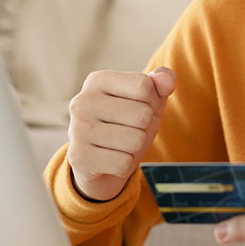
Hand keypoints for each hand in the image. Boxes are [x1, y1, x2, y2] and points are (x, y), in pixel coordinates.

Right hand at [67, 67, 174, 200]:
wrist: (102, 162)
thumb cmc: (128, 122)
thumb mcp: (148, 99)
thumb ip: (162, 81)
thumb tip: (167, 82)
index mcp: (97, 80)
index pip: (144, 86)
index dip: (151, 101)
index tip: (135, 107)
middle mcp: (82, 102)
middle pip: (142, 115)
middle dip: (144, 127)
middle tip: (127, 129)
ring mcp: (77, 130)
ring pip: (135, 141)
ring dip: (135, 147)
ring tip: (119, 144)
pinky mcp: (79, 158)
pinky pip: (124, 164)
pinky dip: (125, 165)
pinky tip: (111, 159)